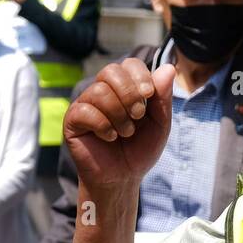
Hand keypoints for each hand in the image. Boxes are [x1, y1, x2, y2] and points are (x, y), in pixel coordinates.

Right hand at [64, 60, 176, 191]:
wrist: (122, 178)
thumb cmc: (140, 150)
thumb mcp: (159, 125)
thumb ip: (163, 98)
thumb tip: (169, 67)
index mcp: (124, 89)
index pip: (129, 64)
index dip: (140, 76)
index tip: (149, 95)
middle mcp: (103, 91)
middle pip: (110, 71)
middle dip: (129, 93)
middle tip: (138, 116)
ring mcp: (85, 104)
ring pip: (99, 92)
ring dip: (119, 115)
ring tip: (125, 133)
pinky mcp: (72, 120)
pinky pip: (85, 110)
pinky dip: (103, 126)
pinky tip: (110, 138)